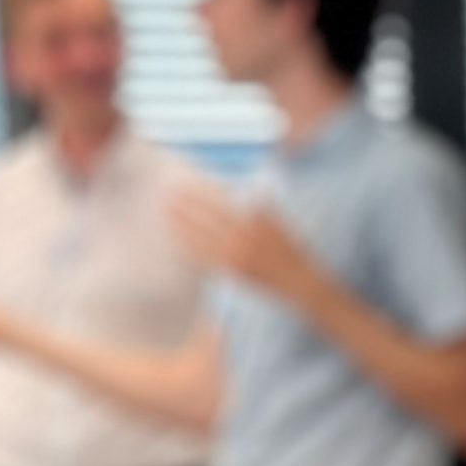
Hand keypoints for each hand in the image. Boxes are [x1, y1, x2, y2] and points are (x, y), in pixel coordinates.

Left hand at [170, 185, 325, 303]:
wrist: (300, 282)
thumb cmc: (292, 250)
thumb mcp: (282, 223)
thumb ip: (263, 206)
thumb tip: (248, 188)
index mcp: (256, 223)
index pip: (221, 204)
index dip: (201, 194)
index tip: (185, 184)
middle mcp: (244, 238)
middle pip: (207, 219)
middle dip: (186, 207)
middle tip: (166, 195)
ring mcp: (236, 256)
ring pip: (202, 238)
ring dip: (182, 225)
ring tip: (165, 213)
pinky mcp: (232, 271)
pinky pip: (205, 258)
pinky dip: (190, 247)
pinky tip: (177, 239)